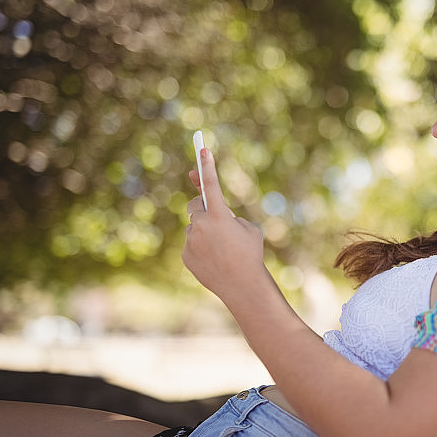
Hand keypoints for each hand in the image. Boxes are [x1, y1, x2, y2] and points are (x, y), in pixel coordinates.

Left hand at [182, 148, 266, 300]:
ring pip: (193, 227)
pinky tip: (213, 259)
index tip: (202, 150)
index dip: (207, 166)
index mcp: (220, 216)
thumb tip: (213, 216)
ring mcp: (191, 240)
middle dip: (203, 209)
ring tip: (220, 249)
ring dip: (203, 232)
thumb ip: (229, 217)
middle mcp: (201, 225)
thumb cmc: (251, 254)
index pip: (211, 185)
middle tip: (213, 217)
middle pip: (195, 206)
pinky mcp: (185, 254)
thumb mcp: (249, 230)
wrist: (242, 286)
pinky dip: (199, 248)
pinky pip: (191, 244)